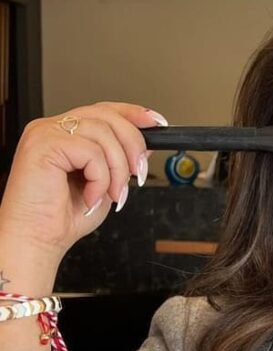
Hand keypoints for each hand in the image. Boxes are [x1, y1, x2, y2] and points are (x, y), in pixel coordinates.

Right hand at [0, 102, 167, 265]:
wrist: (37, 240)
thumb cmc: (60, 219)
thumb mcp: (104, 185)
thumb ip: (119, 162)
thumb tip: (143, 148)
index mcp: (64, 135)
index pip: (102, 110)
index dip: (132, 113)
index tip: (157, 123)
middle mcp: (52, 129)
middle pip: (106, 115)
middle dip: (132, 144)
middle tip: (139, 173)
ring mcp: (45, 134)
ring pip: (102, 132)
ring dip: (117, 168)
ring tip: (113, 194)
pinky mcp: (42, 146)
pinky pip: (90, 151)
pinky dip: (100, 178)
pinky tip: (91, 196)